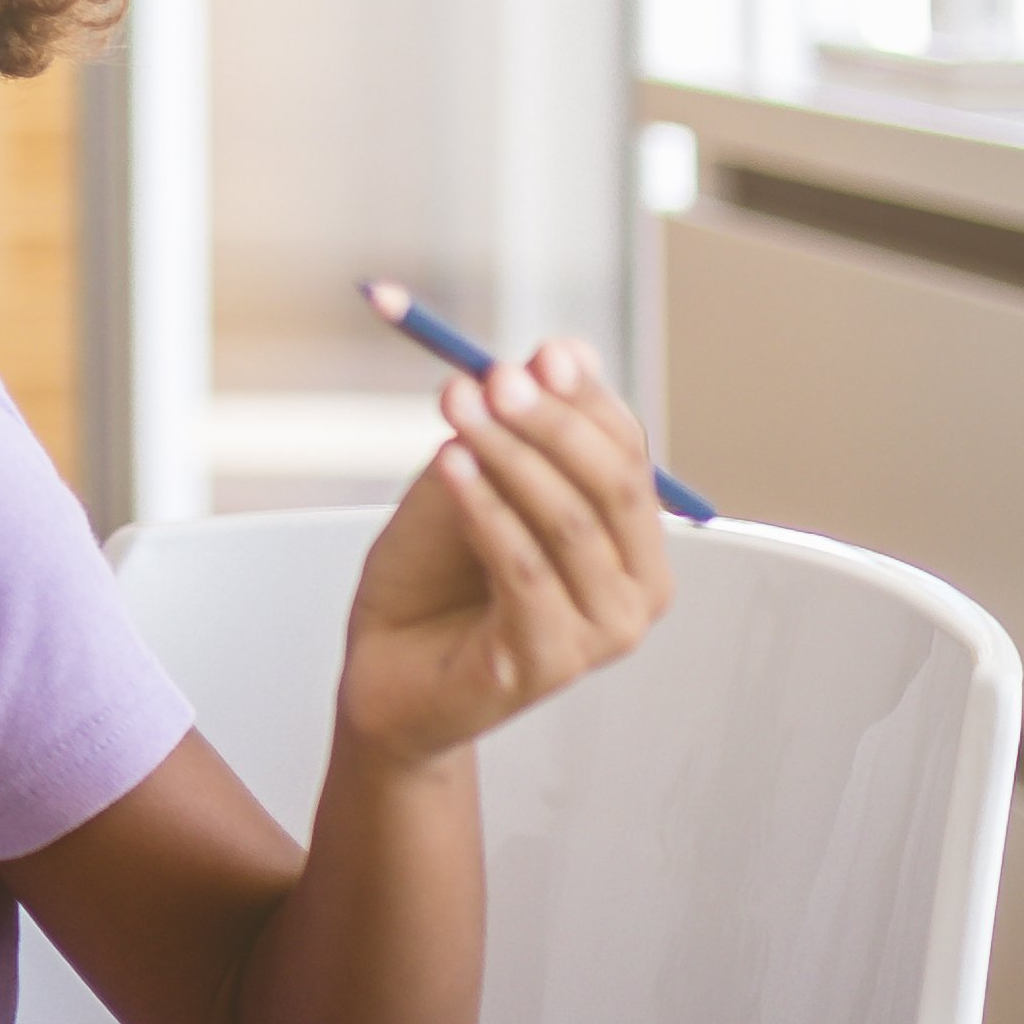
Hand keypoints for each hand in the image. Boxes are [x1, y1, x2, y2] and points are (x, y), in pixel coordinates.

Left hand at [335, 338, 678, 767]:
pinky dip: (485, 509)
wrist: (384, 675)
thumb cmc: (433, 581)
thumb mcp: (474, 483)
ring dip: (510, 454)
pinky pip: (524, 567)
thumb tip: (562, 349)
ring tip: (456, 409)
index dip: (585, 397)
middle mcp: (639, 591)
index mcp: (635, 543)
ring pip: (569, 521)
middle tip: (495, 375)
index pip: (627, 452)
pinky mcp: (553, 661)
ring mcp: (603, 633)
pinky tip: (449, 466)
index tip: (538, 352)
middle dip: (552, 419)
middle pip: (612, 483)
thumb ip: (516, 428)